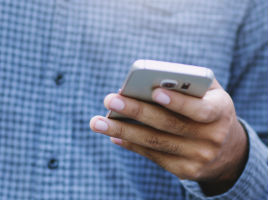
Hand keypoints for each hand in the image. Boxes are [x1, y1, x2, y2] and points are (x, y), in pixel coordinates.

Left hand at [90, 79, 247, 194]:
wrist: (227, 150)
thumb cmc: (208, 110)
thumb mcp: (208, 93)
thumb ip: (187, 83)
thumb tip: (149, 83)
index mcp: (220, 112)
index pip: (200, 109)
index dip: (178, 102)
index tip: (153, 92)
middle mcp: (212, 138)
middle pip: (169, 125)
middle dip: (136, 111)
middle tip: (110, 100)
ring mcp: (198, 158)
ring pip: (155, 142)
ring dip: (123, 131)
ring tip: (97, 122)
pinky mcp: (185, 170)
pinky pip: (153, 156)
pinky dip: (131, 144)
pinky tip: (113, 135)